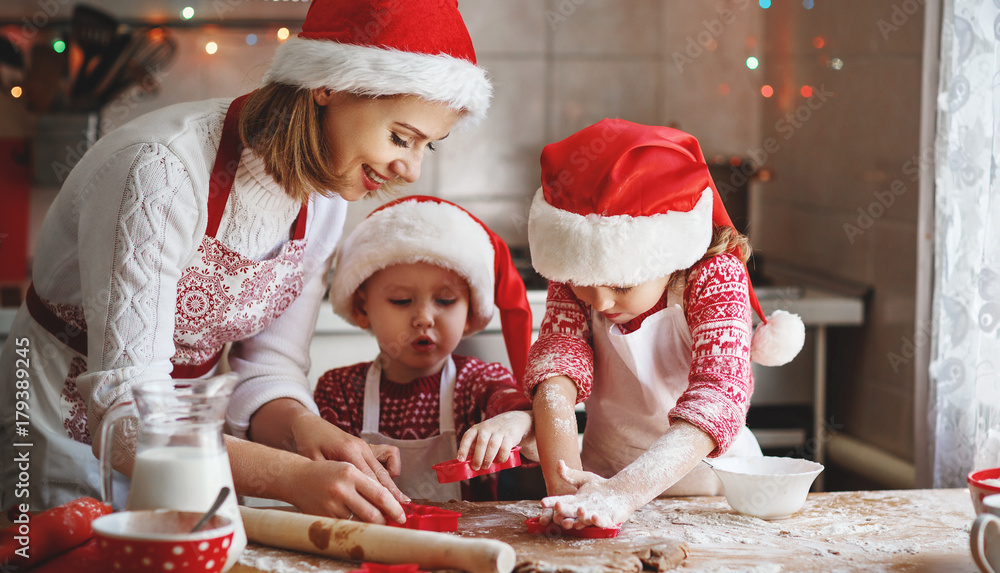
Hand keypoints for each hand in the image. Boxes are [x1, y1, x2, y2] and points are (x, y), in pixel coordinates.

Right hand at [284, 457, 405, 523]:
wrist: (296, 478)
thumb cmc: (328, 472)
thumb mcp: (349, 469)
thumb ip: (368, 483)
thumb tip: (389, 502)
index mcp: (350, 473)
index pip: (379, 494)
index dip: (394, 508)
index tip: (402, 517)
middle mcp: (341, 489)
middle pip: (372, 514)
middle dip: (384, 522)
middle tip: (389, 523)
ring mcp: (331, 505)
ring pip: (359, 524)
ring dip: (368, 526)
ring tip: (372, 522)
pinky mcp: (323, 518)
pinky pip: (345, 528)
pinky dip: (353, 528)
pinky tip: (354, 522)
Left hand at [287, 411, 408, 502]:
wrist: (310, 424)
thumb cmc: (308, 442)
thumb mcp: (312, 460)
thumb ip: (326, 476)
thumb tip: (337, 498)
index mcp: (348, 450)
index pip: (369, 477)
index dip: (379, 495)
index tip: (387, 510)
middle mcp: (361, 447)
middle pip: (382, 474)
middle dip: (393, 493)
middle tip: (403, 509)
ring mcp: (365, 446)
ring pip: (385, 468)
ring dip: (392, 484)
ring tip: (399, 501)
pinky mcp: (366, 446)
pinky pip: (387, 457)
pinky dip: (390, 469)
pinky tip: (384, 483)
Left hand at [456, 410, 531, 469]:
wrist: (513, 420)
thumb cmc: (493, 432)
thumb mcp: (482, 435)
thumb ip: (476, 447)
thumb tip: (468, 464)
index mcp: (477, 429)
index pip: (467, 437)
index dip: (463, 449)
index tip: (460, 460)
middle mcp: (486, 428)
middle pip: (481, 443)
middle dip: (477, 457)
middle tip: (476, 467)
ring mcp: (498, 431)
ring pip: (492, 445)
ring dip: (488, 458)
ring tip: (485, 466)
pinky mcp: (509, 436)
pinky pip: (504, 448)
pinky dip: (501, 457)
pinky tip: (499, 461)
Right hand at [538, 460, 637, 528]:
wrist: (620, 492)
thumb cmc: (600, 487)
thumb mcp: (584, 479)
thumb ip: (570, 474)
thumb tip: (558, 462)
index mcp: (575, 502)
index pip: (561, 502)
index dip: (552, 502)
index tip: (543, 501)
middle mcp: (582, 511)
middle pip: (570, 513)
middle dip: (563, 511)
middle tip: (557, 507)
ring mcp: (593, 516)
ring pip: (584, 520)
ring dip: (580, 517)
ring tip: (579, 510)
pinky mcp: (607, 520)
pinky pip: (601, 523)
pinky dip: (597, 521)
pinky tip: (594, 516)